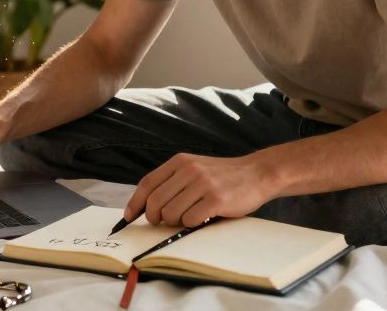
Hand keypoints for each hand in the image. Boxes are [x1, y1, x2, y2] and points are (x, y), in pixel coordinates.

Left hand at [124, 153, 276, 227]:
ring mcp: (202, 184)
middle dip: (154, 218)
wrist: (257, 173)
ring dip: (175, 222)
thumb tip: (147, 205)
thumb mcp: (194, 168)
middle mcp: (189, 170)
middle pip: (155, 202)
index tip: (129, 216)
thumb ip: (173, 181)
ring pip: (171, 214)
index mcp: (179, 162)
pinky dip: (192, 224)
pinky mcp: (216, 199)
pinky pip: (191, 220)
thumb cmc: (222, 176)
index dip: (135, 202)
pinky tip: (202, 218)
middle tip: (162, 223)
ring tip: (188, 217)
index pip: (147, 184)